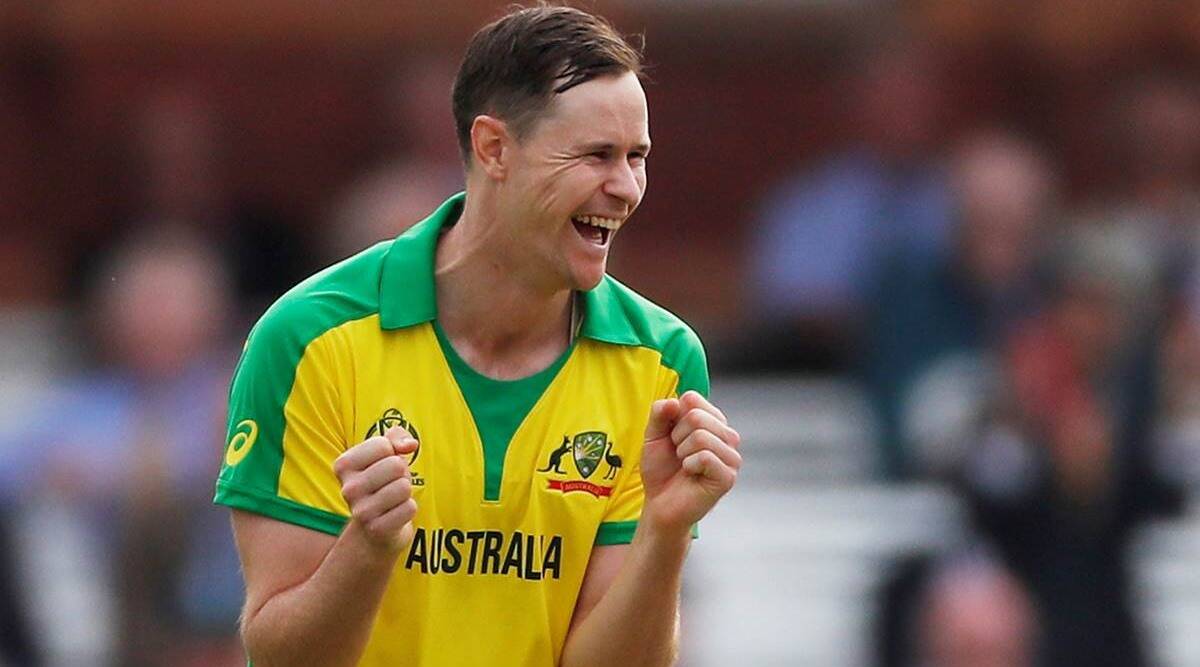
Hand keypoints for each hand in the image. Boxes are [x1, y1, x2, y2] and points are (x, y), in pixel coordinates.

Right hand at [333, 426, 418, 552]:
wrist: (374, 525)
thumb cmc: (382, 481)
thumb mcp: (386, 452)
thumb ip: (398, 437)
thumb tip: (410, 445)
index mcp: (343, 465)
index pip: (383, 445)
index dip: (393, 452)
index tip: (383, 464)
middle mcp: (348, 488)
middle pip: (396, 465)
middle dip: (402, 472)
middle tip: (391, 483)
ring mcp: (360, 511)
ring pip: (404, 487)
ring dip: (405, 491)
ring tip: (393, 497)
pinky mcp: (376, 529)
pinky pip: (410, 508)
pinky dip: (408, 509)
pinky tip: (394, 513)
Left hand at [640, 391, 740, 532]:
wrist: (660, 505)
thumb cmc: (661, 470)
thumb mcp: (653, 435)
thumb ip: (660, 413)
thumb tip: (675, 401)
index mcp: (713, 422)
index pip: (692, 398)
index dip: (672, 418)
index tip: (672, 436)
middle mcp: (727, 436)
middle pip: (696, 416)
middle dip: (676, 436)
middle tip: (678, 454)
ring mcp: (731, 457)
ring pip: (701, 436)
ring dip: (682, 452)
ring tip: (685, 465)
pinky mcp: (728, 476)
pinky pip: (705, 457)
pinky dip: (689, 465)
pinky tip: (691, 475)